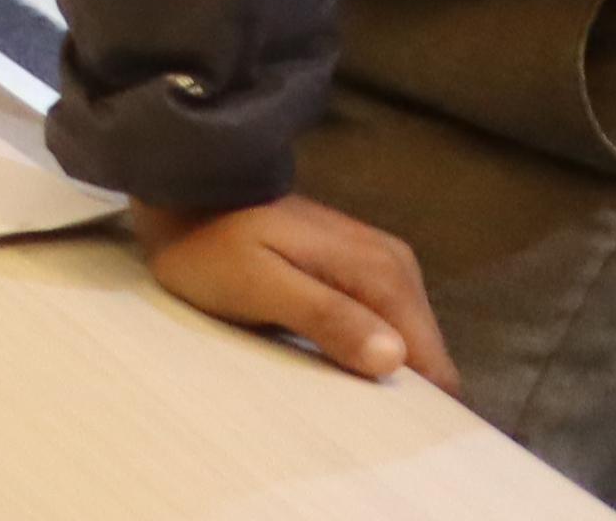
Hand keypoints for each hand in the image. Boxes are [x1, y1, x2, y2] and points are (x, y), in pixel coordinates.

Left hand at [133, 194, 458, 391]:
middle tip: (340, 406)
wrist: (183, 190)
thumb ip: (327, 317)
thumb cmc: (209, 243)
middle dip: (391, 387)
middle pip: (422, 355)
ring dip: (372, 368)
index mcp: (382, 272)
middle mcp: (395, 265)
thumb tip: (395, 358)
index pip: (432, 362)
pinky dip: (359, 347)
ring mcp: (378, 263)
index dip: (412, 402)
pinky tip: (325, 358)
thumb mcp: (259, 285)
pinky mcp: (356, 269)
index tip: (374, 424)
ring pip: (402, 341)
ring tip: (327, 383)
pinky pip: (379, 323)